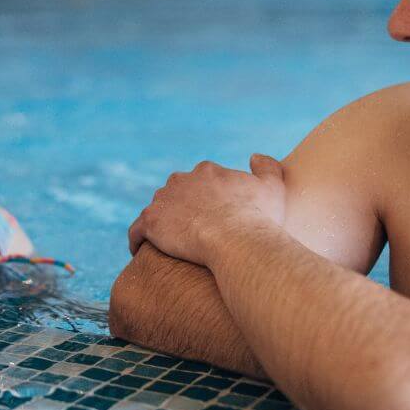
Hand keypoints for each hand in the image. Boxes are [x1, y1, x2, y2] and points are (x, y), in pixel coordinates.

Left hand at [127, 154, 286, 265]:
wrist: (236, 240)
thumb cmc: (258, 218)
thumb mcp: (272, 187)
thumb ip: (267, 167)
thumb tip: (254, 157)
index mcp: (206, 171)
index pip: (200, 182)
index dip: (204, 200)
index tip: (211, 218)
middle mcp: (180, 180)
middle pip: (176, 193)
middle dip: (181, 209)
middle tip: (190, 233)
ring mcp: (163, 200)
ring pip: (157, 211)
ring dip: (161, 224)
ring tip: (167, 246)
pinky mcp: (150, 221)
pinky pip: (137, 231)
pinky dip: (138, 239)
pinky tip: (143, 252)